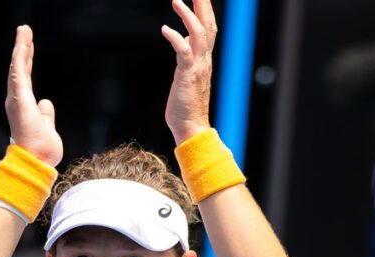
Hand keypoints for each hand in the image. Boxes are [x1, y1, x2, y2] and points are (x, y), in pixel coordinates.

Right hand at [5, 25, 62, 165]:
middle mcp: (17, 102)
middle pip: (20, 69)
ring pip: (18, 68)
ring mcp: (17, 100)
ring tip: (23, 30)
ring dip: (21, 47)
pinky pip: (19, 74)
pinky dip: (19, 58)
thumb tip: (46, 103)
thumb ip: (46, 114)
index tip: (29, 46)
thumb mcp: (48, 127)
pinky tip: (21, 45)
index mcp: (24, 107)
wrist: (37, 162)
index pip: (25, 79)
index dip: (26, 61)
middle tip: (25, 30)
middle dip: (22, 48)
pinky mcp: (20, 100)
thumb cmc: (42, 151)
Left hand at [161, 0, 216, 144]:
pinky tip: (165, 29)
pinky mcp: (187, 75)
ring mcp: (198, 66)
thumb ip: (188, 58)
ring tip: (177, 0)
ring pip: (198, 34)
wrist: (192, 126)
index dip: (205, 10)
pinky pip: (183, 51)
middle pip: (208, 25)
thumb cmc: (186, 106)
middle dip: (203, 5)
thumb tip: (182, 42)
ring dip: (188, 15)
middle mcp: (205, 60)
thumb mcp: (188, 76)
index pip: (209, 29)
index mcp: (205, 59)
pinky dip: (175, 38)